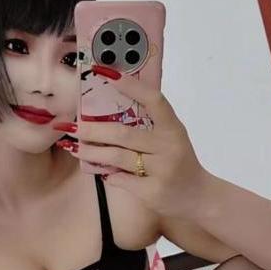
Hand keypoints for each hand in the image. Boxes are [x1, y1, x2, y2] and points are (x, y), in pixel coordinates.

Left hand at [52, 69, 207, 217]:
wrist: (198, 196)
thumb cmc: (178, 162)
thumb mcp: (171, 138)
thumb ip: (149, 125)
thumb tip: (107, 113)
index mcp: (173, 129)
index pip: (153, 100)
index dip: (130, 85)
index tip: (105, 73)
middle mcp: (168, 147)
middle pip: (123, 134)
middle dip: (93, 130)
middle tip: (72, 126)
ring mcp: (161, 171)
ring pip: (117, 157)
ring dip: (92, 152)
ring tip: (75, 148)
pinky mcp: (152, 192)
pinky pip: (120, 179)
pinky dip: (107, 174)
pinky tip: (99, 170)